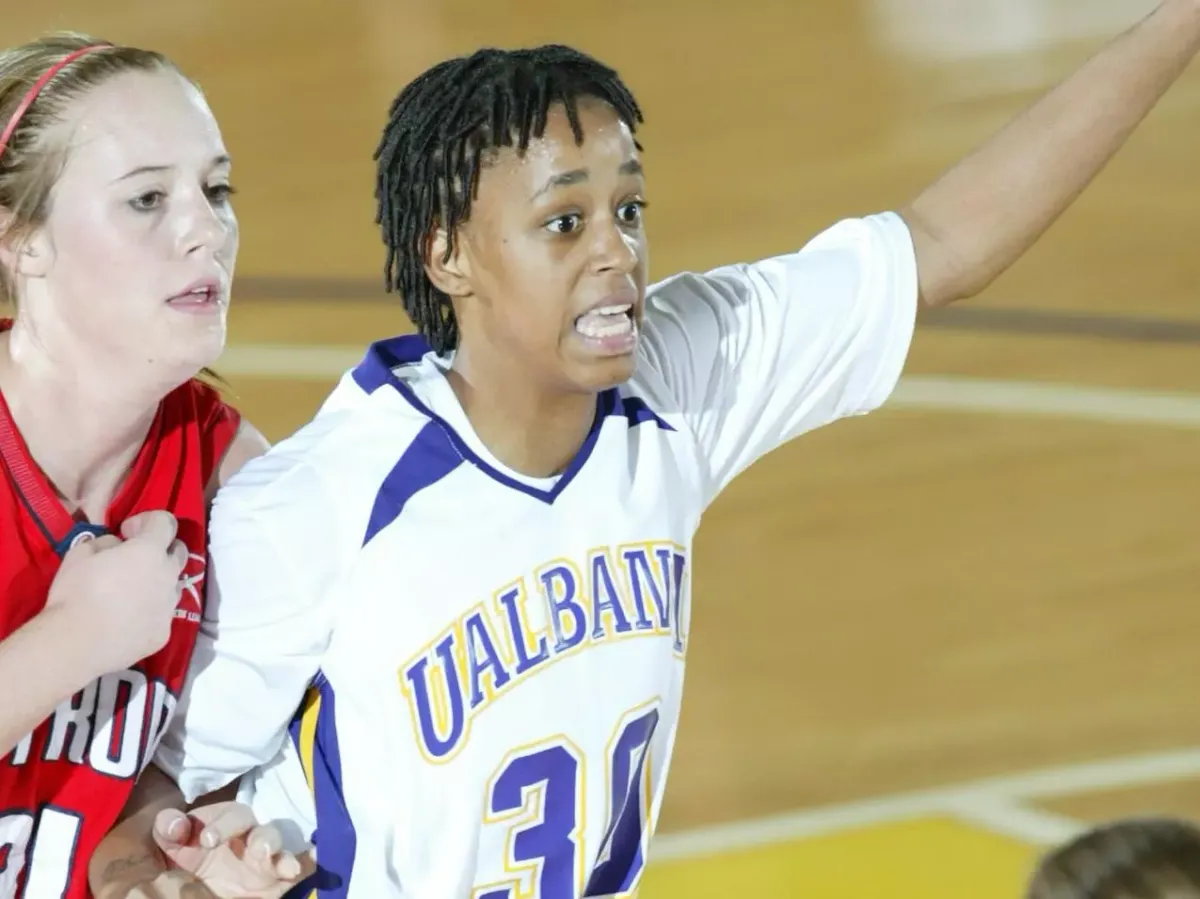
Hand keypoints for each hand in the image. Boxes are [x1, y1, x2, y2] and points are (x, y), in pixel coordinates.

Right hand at [45, 510, 187, 676]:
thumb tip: (118, 546)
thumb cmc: (75, 594)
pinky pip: (162, 615)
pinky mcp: (164, 633)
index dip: (147, 521)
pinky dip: (150, 611)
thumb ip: (107, 542)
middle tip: (136, 559)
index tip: (127, 532)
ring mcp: (169, 607)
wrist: (75, 644)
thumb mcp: (81, 553)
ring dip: (158, 581)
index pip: (166, 522)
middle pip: (179, 552)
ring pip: (173, 585)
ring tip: (131, 592)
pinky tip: (127, 620)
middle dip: (161, 549)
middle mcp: (168, 576)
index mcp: (149, 552)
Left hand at [153, 801, 310, 898]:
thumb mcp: (170, 852)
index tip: (207, 840)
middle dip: (248, 830)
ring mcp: (263, 859)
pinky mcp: (278, 880)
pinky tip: (303, 864)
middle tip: (239, 846)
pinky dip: (306, 861)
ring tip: (265, 856)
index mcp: (220, 827)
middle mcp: (244, 838)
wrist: (194, 896)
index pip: (229, 814)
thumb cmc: (185, 874)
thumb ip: (168, 832)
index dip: (220, 822)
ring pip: (274, 840)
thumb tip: (176, 824)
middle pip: (255, 823)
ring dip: (271, 844)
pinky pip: (300, 864)